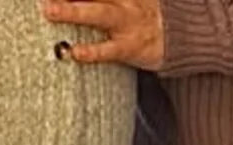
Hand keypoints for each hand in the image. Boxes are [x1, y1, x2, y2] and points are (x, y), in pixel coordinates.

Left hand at [44, 0, 165, 68]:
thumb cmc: (147, 14)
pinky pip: (109, 50)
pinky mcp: (130, 47)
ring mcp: (126, 22)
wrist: (183, 33)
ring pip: (97, 13)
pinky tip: (75, 52)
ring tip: (50, 10)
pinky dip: (91, 51)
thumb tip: (73, 0)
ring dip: (72, 10)